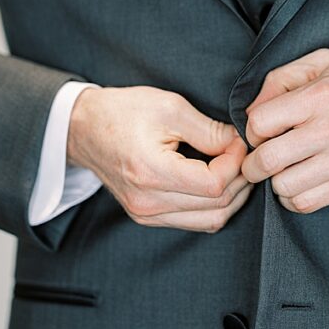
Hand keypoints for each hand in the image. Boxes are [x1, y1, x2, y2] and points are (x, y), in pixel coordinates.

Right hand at [66, 86, 252, 232]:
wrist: (84, 128)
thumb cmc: (124, 112)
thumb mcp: (169, 107)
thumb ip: (208, 130)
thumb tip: (240, 143)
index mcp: (150, 172)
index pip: (214, 184)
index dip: (236, 162)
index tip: (238, 140)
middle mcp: (148, 202)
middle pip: (218, 206)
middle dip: (240, 178)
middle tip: (245, 153)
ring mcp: (146, 214)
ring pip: (211, 220)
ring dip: (233, 196)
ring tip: (236, 167)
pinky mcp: (147, 217)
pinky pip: (195, 222)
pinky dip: (215, 205)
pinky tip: (219, 181)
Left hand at [241, 49, 328, 213]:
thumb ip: (285, 77)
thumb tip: (254, 108)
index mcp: (323, 95)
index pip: (261, 122)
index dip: (252, 128)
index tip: (261, 130)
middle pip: (267, 160)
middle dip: (253, 163)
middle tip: (258, 159)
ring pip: (284, 186)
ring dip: (275, 181)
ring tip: (284, 169)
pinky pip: (307, 203)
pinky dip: (295, 197)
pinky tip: (301, 182)